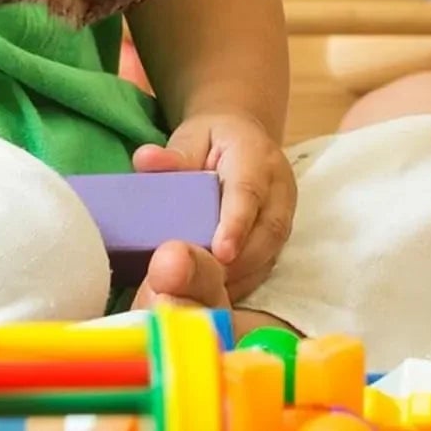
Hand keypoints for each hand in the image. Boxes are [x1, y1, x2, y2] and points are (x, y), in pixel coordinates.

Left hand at [133, 111, 296, 299]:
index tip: (221, 252)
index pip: (248, 192)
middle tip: (204, 280)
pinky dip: (244, 281)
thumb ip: (172, 154)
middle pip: (267, 231)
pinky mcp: (281, 236)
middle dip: (239, 261)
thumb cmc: (211, 139)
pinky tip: (217, 293)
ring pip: (271, 253)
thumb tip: (144, 161)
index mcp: (255, 157)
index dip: (236, 224)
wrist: (242, 139)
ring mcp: (285, 214)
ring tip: (207, 291)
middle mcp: (278, 188)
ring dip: (241, 276)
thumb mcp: (191, 136)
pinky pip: (268, 264)